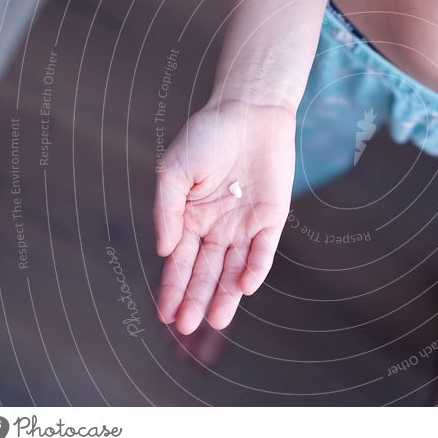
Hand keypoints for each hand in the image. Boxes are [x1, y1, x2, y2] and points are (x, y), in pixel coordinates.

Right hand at [153, 100, 294, 334]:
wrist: (248, 111)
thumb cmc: (207, 136)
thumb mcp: (174, 170)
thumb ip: (166, 211)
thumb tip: (164, 251)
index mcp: (191, 219)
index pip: (181, 263)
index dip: (172, 288)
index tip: (164, 314)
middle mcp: (218, 228)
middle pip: (206, 272)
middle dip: (195, 299)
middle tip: (186, 326)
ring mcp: (245, 225)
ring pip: (234, 269)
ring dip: (226, 295)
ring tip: (215, 321)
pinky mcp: (272, 218)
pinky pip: (263, 250)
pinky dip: (254, 268)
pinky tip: (244, 287)